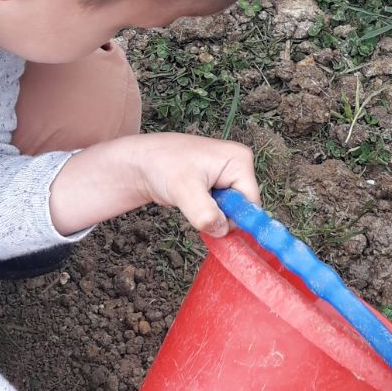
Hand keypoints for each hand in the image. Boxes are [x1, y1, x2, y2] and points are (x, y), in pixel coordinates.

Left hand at [123, 132, 259, 235]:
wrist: (141, 161)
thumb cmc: (162, 165)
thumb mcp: (184, 190)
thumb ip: (205, 213)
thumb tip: (222, 230)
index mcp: (240, 160)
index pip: (251, 202)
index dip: (233, 218)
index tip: (210, 221)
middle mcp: (239, 165)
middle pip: (242, 207)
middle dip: (221, 216)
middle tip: (195, 208)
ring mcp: (229, 174)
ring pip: (230, 210)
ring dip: (212, 215)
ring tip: (190, 202)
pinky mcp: (218, 184)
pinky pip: (221, 208)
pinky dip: (207, 213)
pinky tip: (191, 203)